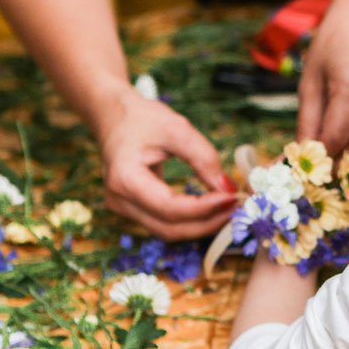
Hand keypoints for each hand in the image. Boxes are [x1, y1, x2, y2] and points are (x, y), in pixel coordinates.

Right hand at [96, 90, 236, 240]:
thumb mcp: (177, 128)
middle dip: (206, 223)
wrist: (113, 117)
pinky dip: (190, 220)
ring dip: (200, 225)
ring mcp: (122, 208)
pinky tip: (211, 208)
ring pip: (167, 231)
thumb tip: (227, 187)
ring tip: (227, 209)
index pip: (169, 208)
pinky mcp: (132, 209)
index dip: (204, 208)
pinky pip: (164, 223)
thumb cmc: (143, 119)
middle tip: (235, 208)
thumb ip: (203, 157)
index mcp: (124, 179)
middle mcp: (118, 200)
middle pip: (168, 228)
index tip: (231, 197)